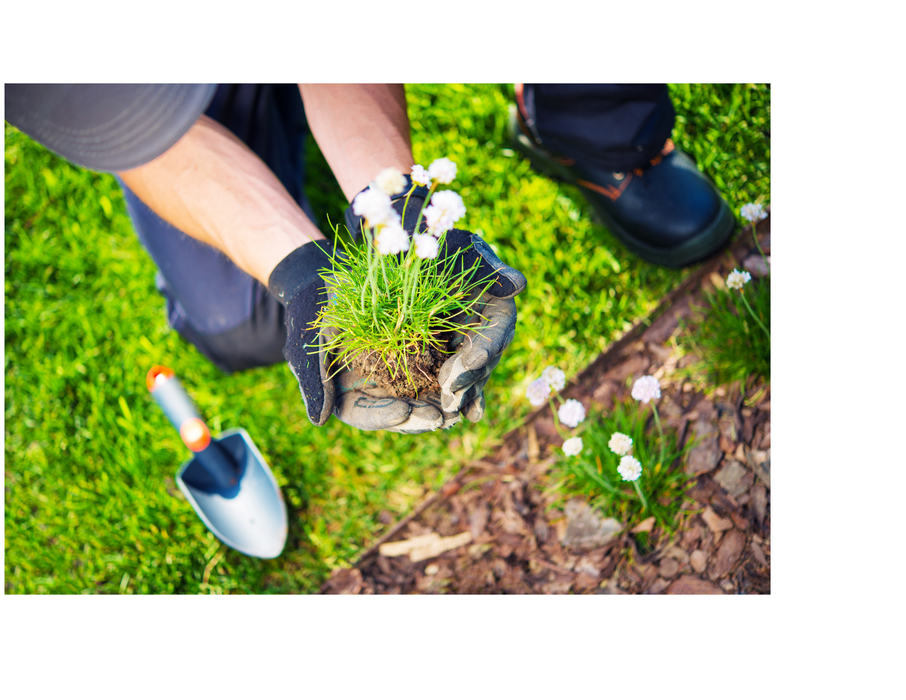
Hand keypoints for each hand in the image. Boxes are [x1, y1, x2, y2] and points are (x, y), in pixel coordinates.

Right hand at [270, 240, 465, 432]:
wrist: (329, 279)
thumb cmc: (315, 310)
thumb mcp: (313, 342)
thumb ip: (316, 381)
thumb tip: (318, 421)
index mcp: (346, 393)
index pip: (365, 415)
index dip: (384, 417)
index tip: (403, 412)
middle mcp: (374, 390)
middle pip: (399, 414)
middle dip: (419, 417)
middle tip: (439, 418)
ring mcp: (397, 374)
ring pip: (420, 398)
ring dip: (439, 405)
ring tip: (456, 409)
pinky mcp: (416, 355)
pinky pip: (434, 371)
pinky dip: (449, 378)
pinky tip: (465, 381)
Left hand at [346, 186, 526, 422]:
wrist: (402, 241)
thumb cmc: (433, 235)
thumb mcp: (458, 246)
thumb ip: (486, 267)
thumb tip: (519, 284)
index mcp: (496, 303)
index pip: (497, 332)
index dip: (484, 350)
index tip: (468, 364)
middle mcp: (485, 327)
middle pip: (484, 360)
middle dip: (468, 381)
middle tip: (450, 398)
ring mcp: (465, 342)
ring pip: (469, 375)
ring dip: (460, 395)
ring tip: (447, 415)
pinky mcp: (443, 352)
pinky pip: (449, 377)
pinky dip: (448, 395)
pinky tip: (445, 417)